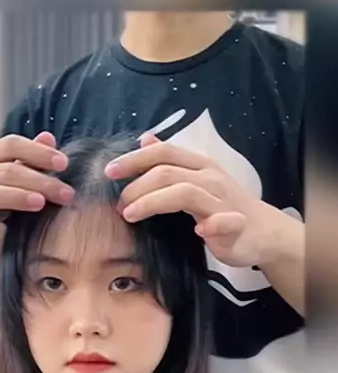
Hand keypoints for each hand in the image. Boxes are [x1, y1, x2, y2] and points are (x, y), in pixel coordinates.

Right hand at [0, 132, 74, 253]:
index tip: (64, 163)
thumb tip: (49, 138)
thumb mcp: (7, 182)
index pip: (10, 145)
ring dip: (14, 196)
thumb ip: (26, 161)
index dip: (37, 151)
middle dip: (39, 180)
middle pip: (5, 171)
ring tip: (40, 203)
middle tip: (67, 193)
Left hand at [105, 134, 286, 268]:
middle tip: (117, 203)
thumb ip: (171, 161)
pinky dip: (210, 226)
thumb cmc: (226, 206)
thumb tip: (145, 139)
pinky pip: (222, 222)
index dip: (134, 159)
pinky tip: (198, 233)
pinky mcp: (235, 225)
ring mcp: (223, 201)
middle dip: (137, 185)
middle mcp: (210, 179)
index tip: (108, 171)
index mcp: (199, 165)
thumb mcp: (197, 177)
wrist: (264, 232)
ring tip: (130, 215)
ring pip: (185, 193)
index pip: (163, 153)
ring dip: (153, 202)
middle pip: (167, 172)